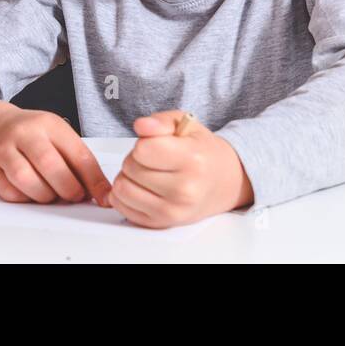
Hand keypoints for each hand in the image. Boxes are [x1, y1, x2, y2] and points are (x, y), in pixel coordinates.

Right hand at [0, 98, 110, 205]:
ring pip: (26, 180)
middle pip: (50, 166)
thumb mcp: (57, 135)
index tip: (104, 197)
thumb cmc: (31, 134)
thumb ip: (78, 160)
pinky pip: (10, 192)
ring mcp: (4, 150)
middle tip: (74, 196)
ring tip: (52, 194)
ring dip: (45, 196)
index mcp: (49, 124)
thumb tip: (101, 193)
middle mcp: (25, 133)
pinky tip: (32, 192)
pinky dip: (26, 198)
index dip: (94, 181)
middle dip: (68, 189)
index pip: (78, 154)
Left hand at [109, 110, 253, 227]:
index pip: (143, 149)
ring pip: (122, 188)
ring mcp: (171, 211)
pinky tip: (142, 187)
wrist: (222, 182)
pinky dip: (125, 194)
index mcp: (193, 161)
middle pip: (130, 168)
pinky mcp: (160, 224)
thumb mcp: (186, 124)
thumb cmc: (201, 151)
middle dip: (136, 159)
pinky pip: (122, 206)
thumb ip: (161, 121)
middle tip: (154, 159)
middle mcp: (184, 191)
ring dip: (128, 176)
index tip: (156, 144)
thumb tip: (141, 126)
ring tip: (147, 172)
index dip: (144, 143)